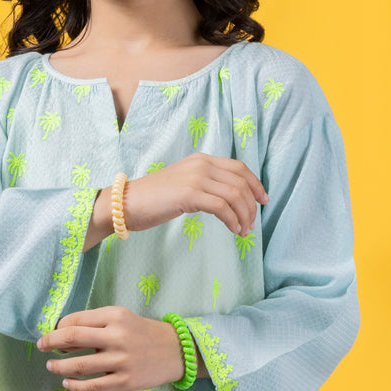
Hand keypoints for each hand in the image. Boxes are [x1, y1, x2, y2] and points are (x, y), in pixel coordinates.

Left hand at [36, 306, 184, 390]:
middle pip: (71, 338)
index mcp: (114, 316)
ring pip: (78, 365)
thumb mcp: (122, 318)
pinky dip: (75, 386)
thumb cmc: (143, 332)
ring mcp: (121, 360)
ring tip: (51, 366)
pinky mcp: (125, 381)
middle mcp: (116, 336)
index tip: (52, 333)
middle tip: (41, 346)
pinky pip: (93, 386)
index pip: (75, 320)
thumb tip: (62, 332)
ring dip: (58, 366)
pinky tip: (67, 384)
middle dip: (50, 343)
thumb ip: (96, 322)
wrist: (176, 351)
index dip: (57, 328)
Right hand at [126, 153, 267, 235]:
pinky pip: (221, 207)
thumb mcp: (184, 184)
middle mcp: (201, 164)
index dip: (255, 184)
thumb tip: (229, 199)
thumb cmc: (154, 198)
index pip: (239, 167)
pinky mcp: (189, 194)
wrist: (127, 202)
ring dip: (244, 215)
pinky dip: (232, 220)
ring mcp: (195, 177)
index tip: (263, 200)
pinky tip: (234, 230)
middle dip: (251, 205)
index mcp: (202, 159)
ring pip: (234, 195)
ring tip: (244, 231)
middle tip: (252, 224)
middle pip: (240, 182)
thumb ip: (205, 184)